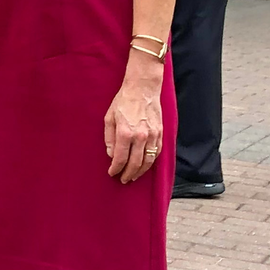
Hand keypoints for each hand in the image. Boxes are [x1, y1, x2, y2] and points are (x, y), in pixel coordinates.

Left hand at [104, 56, 163, 183]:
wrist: (143, 89)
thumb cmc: (123, 101)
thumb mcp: (109, 118)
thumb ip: (109, 138)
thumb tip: (111, 154)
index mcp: (125, 133)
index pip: (120, 158)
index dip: (116, 169)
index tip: (112, 173)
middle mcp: (140, 136)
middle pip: (135, 163)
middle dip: (128, 174)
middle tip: (123, 180)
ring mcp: (152, 136)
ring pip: (148, 161)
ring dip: (140, 172)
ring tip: (134, 177)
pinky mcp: (160, 133)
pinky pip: (156, 153)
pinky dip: (151, 162)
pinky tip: (145, 166)